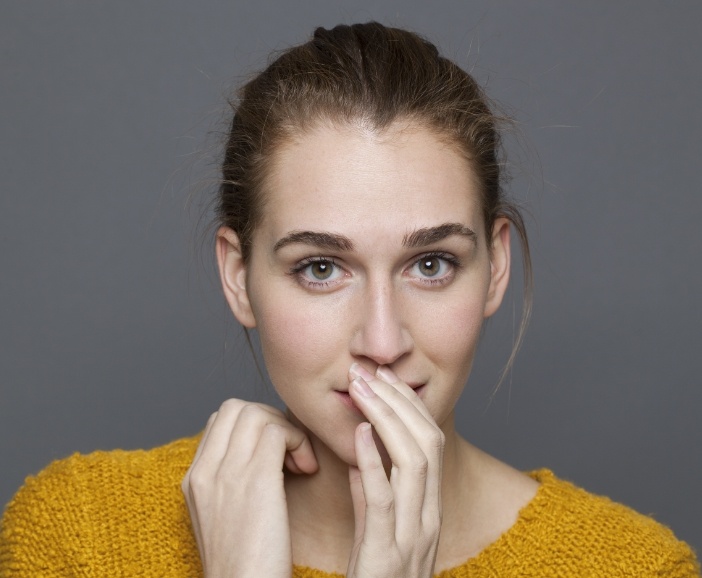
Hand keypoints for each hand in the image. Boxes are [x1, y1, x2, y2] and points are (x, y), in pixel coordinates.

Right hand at [182, 399, 317, 577]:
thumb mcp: (223, 521)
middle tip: (290, 453)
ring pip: (257, 413)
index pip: (221, 421)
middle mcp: (204, 471)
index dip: (254, 426)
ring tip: (300, 463)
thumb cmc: (246, 567)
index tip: (275, 454)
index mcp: (194, 480)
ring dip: (286, 430)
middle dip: (270, 420)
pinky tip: (307, 470)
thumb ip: (229, 485)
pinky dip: (299, 441)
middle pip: (236, 408)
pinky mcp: (255, 479)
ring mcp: (226, 473)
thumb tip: (257, 457)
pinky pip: (277, 431)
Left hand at [345, 365, 444, 577]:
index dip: (409, 405)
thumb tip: (362, 455)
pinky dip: (372, 462)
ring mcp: (412, 536)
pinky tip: (358, 434)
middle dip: (400, 401)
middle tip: (370, 372)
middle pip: (427, 442)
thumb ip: (372, 494)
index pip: (430, 441)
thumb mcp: (377, 533)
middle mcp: (428, 517)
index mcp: (427, 508)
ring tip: (362, 391)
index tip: (384, 377)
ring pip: (413, 462)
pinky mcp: (386, 554)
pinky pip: (383, 500)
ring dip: (386, 420)